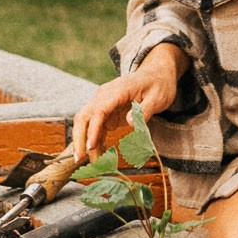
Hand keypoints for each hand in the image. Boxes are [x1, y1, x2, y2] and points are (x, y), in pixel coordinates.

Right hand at [72, 43, 183, 162]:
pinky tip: (99, 156)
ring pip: (86, 123)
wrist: (156, 74)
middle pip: (84, 116)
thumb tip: (130, 123)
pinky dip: (95, 141)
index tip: (90, 147)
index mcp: (117, 90)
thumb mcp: (158, 97)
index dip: (93, 129)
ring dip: (85, 143)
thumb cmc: (158, 85)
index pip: (98, 110)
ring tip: (93, 163)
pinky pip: (96, 128)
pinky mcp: (106, 112)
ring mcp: (103, 104)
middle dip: (79, 138)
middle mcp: (104, 96)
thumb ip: (145, 110)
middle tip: (80, 159)